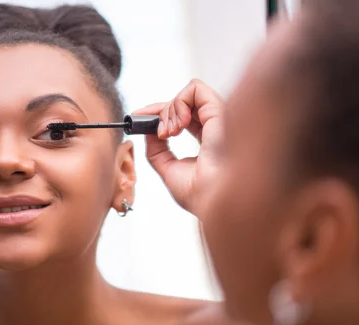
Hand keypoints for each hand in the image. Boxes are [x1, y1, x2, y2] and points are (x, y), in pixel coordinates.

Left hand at [133, 79, 223, 216]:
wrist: (213, 202)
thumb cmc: (199, 194)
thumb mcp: (169, 170)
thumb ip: (157, 150)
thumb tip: (148, 131)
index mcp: (209, 142)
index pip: (185, 117)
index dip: (160, 114)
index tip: (138, 119)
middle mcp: (216, 127)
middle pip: (185, 104)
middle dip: (161, 112)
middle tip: (155, 131)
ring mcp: (219, 118)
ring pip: (190, 93)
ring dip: (170, 109)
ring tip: (168, 133)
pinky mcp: (219, 111)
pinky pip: (195, 89)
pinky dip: (178, 101)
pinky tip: (176, 124)